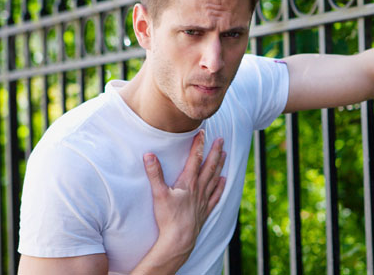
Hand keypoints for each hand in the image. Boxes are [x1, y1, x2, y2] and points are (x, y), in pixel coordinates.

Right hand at [141, 130, 226, 255]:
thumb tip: (149, 155)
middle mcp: (199, 189)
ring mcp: (203, 200)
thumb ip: (154, 173)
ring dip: (220, 166)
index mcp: (188, 182)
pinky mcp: (204, 211)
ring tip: (225, 154)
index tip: (202, 132)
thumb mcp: (159, 193)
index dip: (199, 145)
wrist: (179, 240)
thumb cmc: (168, 217)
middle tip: (221, 139)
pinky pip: (216, 196)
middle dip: (215, 152)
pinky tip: (223, 181)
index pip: (195, 159)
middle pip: (209, 167)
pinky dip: (220, 187)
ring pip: (214, 179)